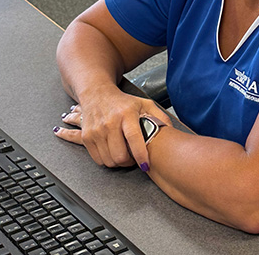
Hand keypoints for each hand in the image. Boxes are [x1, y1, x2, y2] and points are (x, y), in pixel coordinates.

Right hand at [53, 90, 170, 170]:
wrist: (97, 94)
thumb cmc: (123, 101)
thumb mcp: (144, 103)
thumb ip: (159, 116)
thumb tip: (171, 130)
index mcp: (127, 113)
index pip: (134, 138)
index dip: (140, 155)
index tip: (146, 165)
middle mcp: (110, 122)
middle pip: (120, 155)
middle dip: (129, 162)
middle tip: (134, 159)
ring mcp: (97, 130)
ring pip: (109, 160)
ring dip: (118, 163)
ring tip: (124, 154)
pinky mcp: (87, 136)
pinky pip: (98, 159)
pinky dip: (107, 160)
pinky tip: (113, 152)